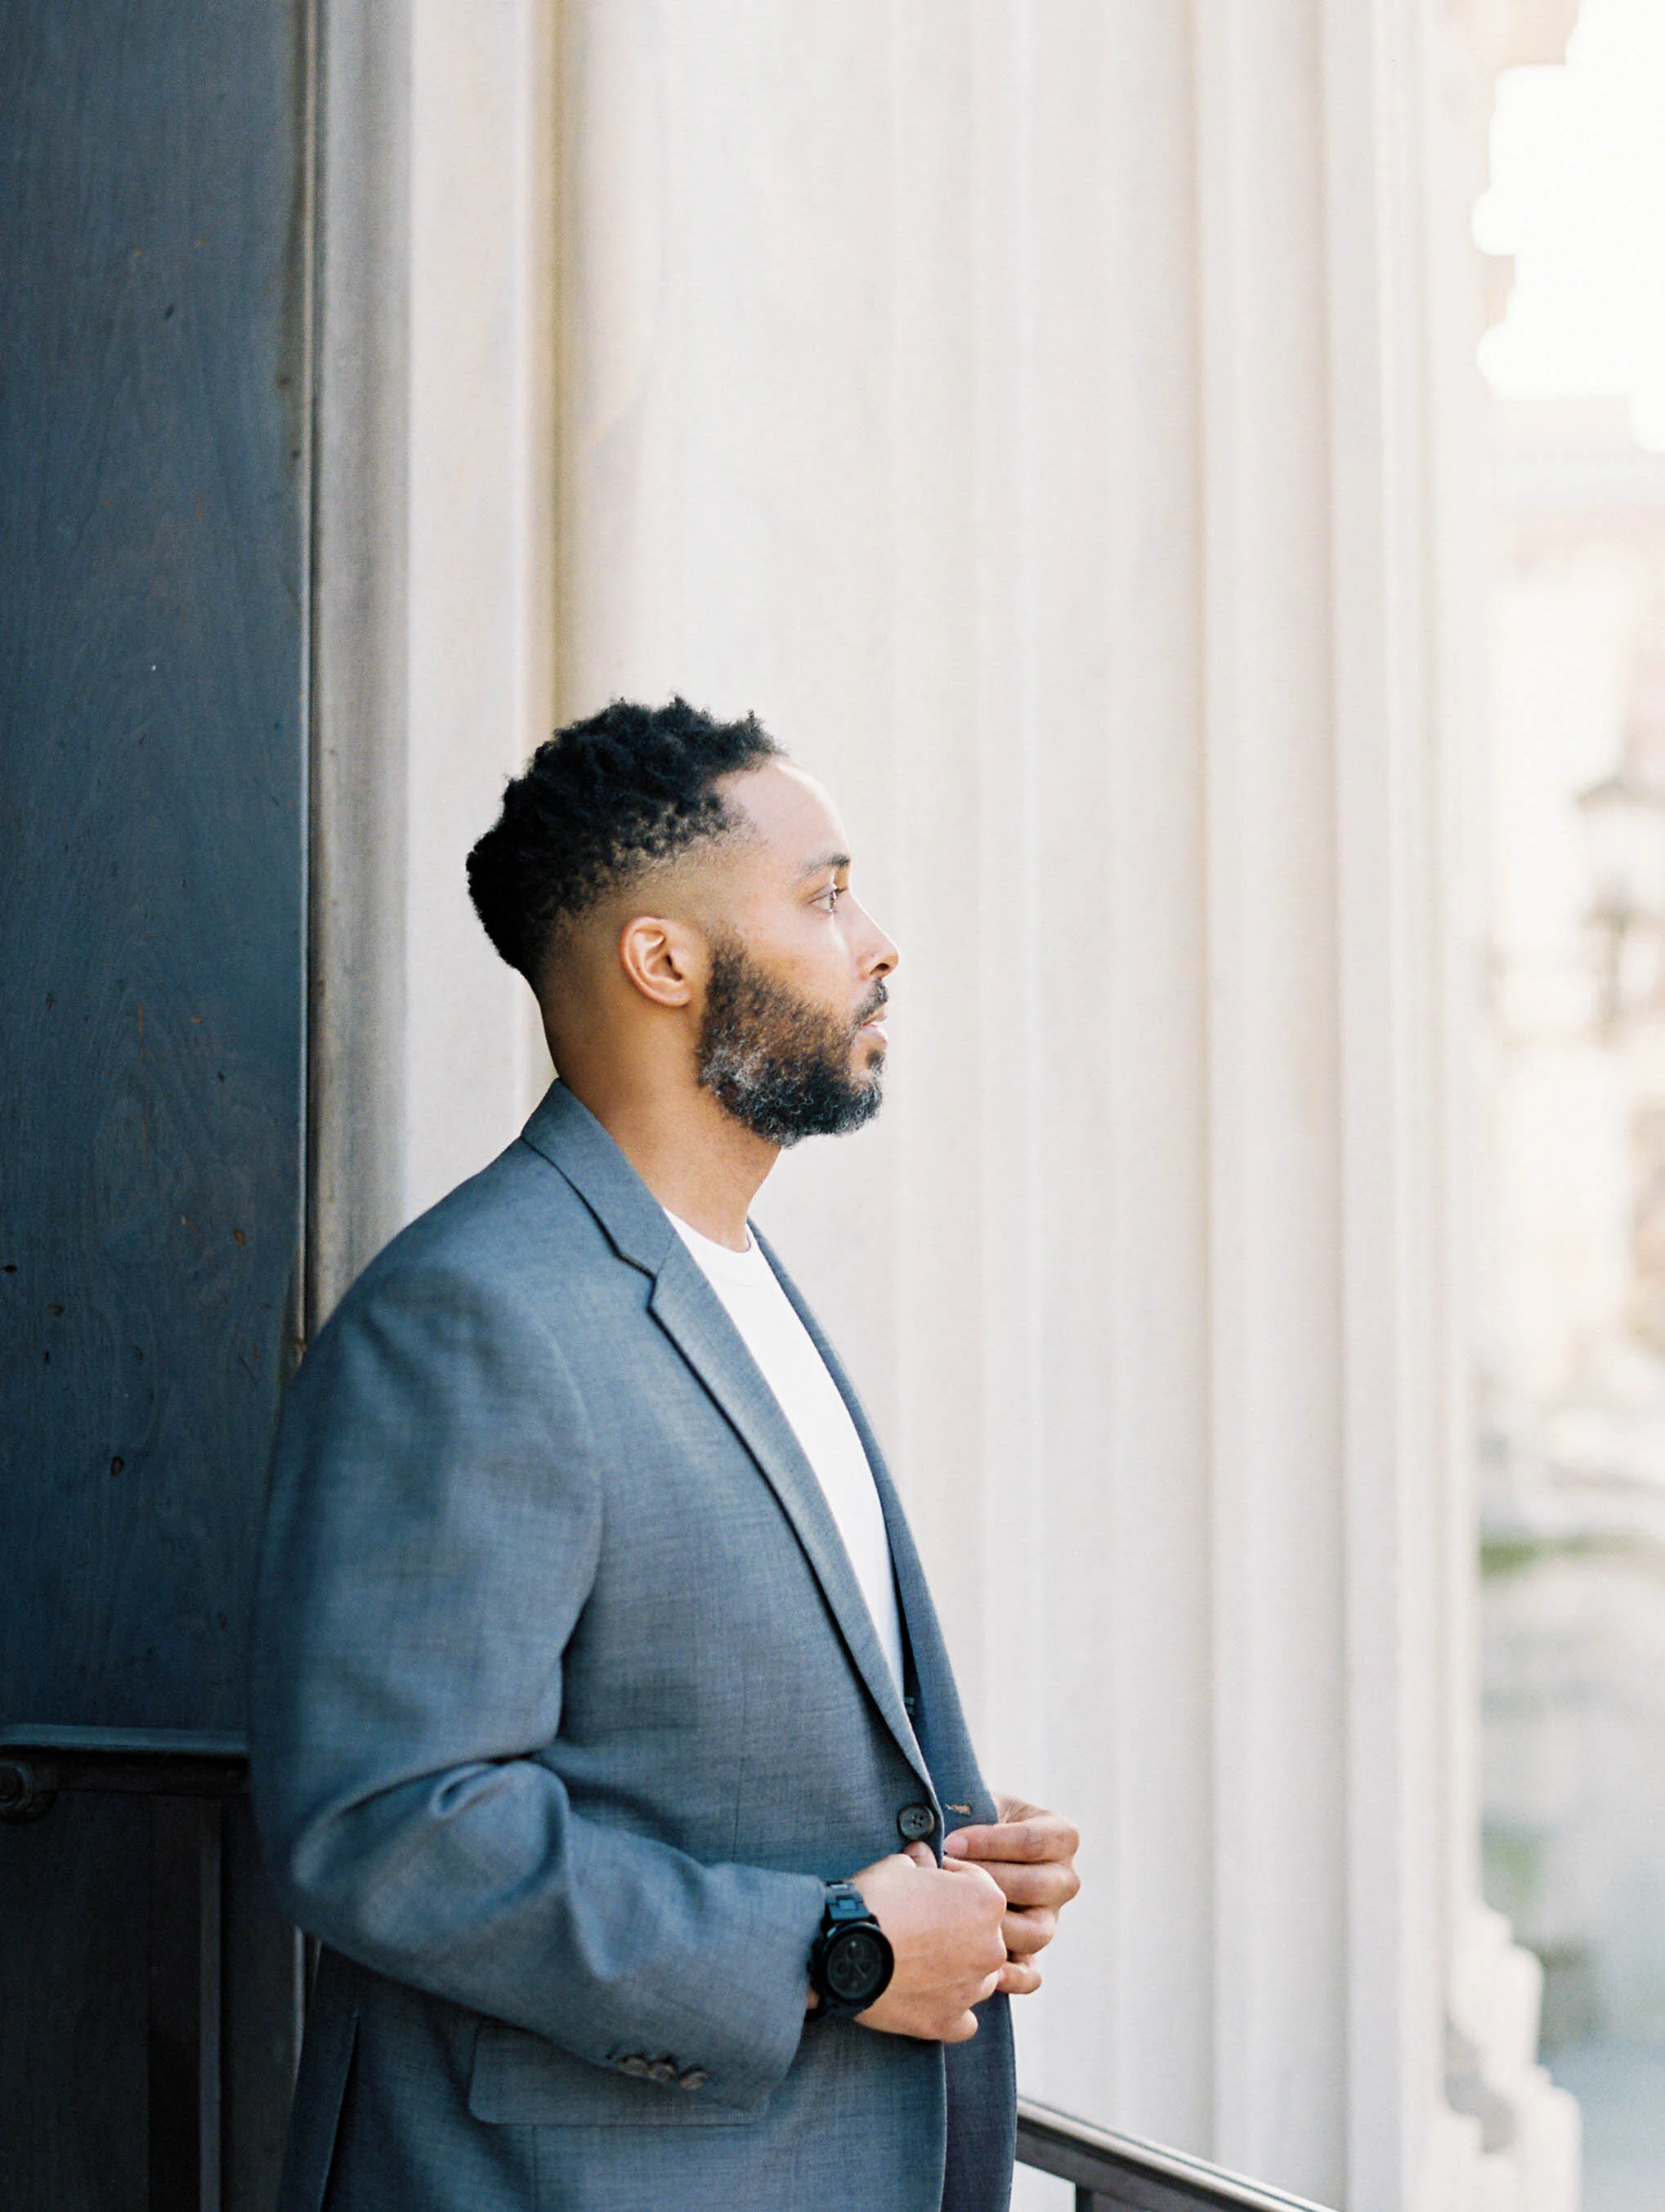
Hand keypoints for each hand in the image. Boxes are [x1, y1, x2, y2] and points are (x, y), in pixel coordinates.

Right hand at [839, 1844, 1006, 2042]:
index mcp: (986, 1902)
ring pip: (978, 1978)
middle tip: (920, 1924)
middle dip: (958, 1927)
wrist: (843, 1950)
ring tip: (920, 1962)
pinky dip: (949, 2010)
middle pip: (983, 1934)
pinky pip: (963, 2020)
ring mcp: (971, 1989)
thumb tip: (922, 1856)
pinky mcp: (948, 2021)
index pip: (977, 1884)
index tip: (926, 1884)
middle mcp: (991, 1948)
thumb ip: (921, 1863)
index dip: (948, 1880)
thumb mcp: (899, 1866)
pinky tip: (927, 1997)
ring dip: (958, 1970)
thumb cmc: (875, 1901)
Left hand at [943, 1796, 1079, 1995]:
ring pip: (1036, 1932)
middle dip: (988, 1881)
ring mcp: (1050, 1918)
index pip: (1035, 1841)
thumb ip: (969, 1807)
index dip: (991, 1842)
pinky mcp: (1032, 1952)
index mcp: (1060, 1836)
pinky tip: (978, 1967)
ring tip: (956, 1916)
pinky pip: (1032, 1974)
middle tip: (948, 1876)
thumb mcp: (976, 1803)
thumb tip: (944, 1829)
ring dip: (993, 1925)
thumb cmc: (968, 1821)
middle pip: (1037, 1887)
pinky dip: (1010, 1977)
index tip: (950, 1843)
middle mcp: (1064, 1879)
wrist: (962, 1853)